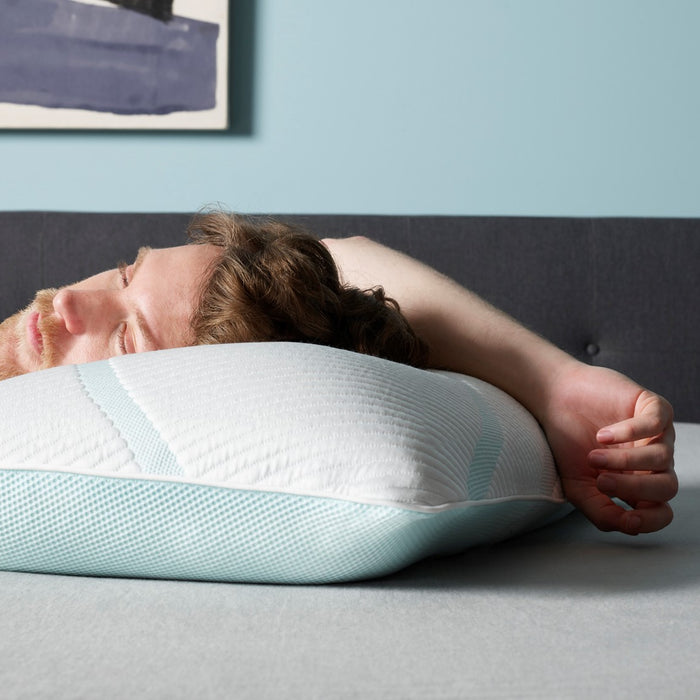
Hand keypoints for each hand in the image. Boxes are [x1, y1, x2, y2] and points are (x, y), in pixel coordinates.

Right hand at [541, 362, 676, 534]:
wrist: (554, 402)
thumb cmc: (566, 443)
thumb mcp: (577, 487)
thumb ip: (601, 513)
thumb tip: (631, 526)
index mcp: (637, 483)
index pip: (662, 511)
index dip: (650, 521)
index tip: (626, 517)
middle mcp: (652, 461)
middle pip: (667, 488)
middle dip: (634, 488)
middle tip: (601, 480)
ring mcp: (656, 434)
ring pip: (662, 459)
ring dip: (623, 461)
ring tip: (593, 455)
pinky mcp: (654, 406)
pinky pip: (656, 425)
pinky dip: (628, 432)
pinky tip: (602, 434)